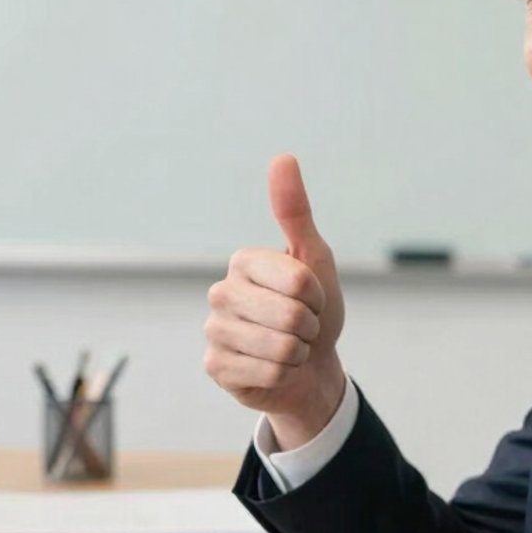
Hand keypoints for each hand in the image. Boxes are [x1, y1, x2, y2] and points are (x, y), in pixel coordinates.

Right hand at [204, 154, 346, 448]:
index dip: (317, 296)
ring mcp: (214, 331)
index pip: (298, 280)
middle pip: (289, 315)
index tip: (311, 298)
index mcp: (244, 261)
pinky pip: (267, 373)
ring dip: (297, 353)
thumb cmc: (313, 311)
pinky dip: (282, 375)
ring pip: (279, 348)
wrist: (309, 367)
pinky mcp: (215, 366)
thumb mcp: (314, 259)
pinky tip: (273, 370)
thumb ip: (296, 212)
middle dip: (309, 328)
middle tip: (301, 328)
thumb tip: (283, 157)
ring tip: (289, 348)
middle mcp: (220, 292)